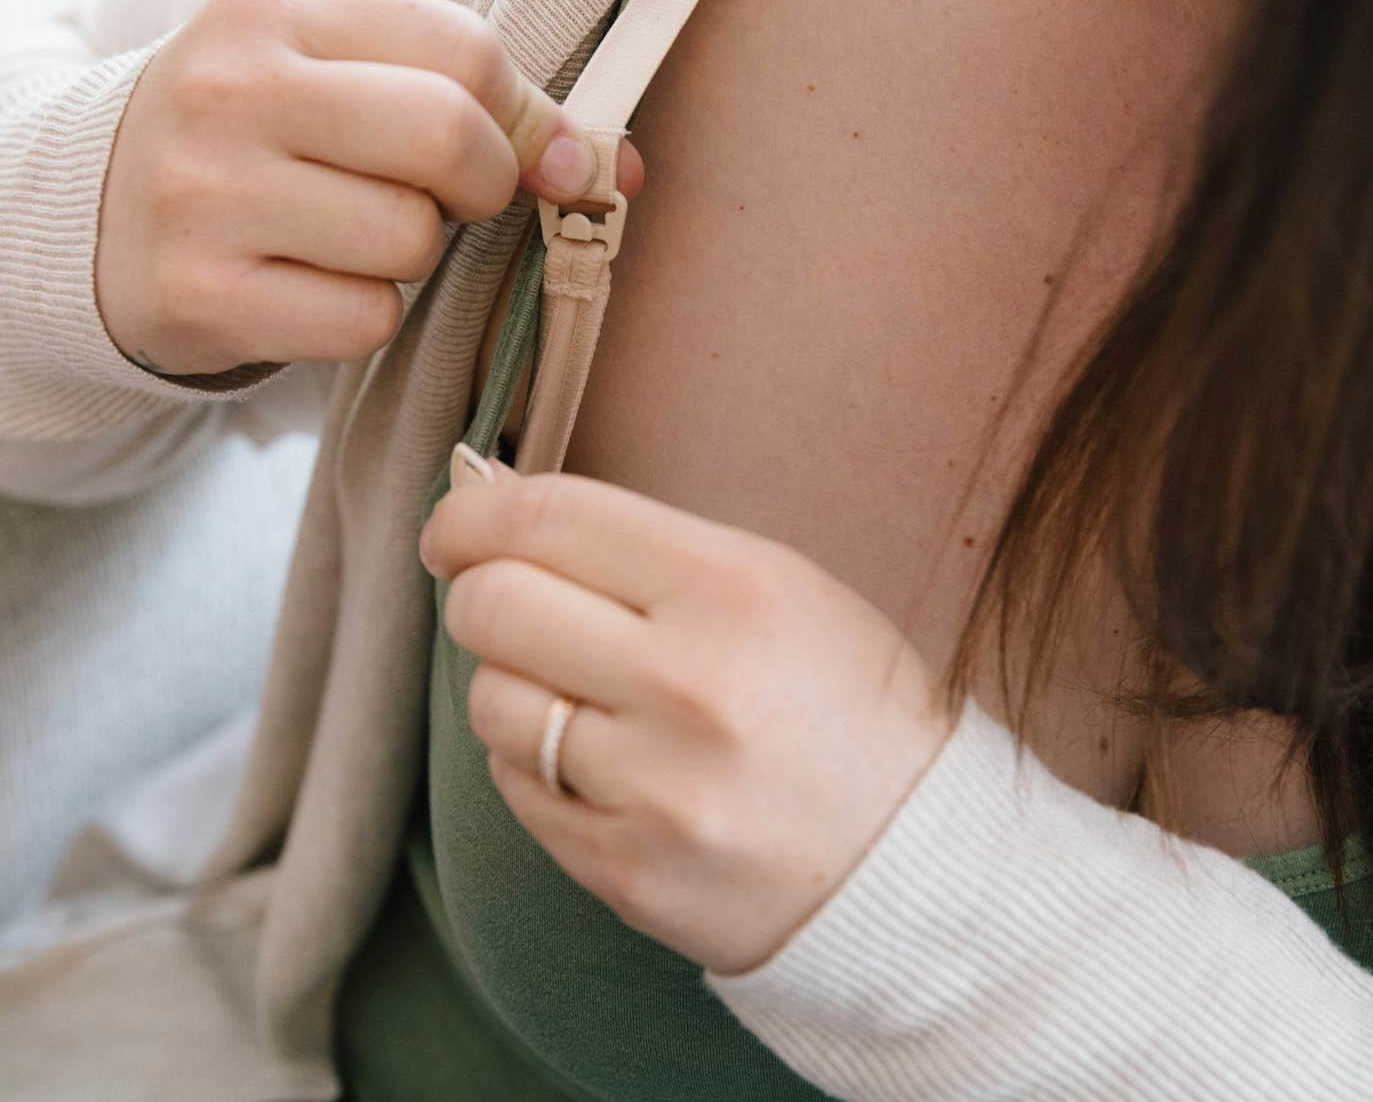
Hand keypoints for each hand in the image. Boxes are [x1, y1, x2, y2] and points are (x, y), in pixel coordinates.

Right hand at [94, 0, 644, 375]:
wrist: (86, 216)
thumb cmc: (253, 139)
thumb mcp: (332, 75)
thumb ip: (469, 94)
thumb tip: (614, 166)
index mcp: (270, 12)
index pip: (462, 50)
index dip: (523, 116)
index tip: (528, 156)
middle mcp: (228, 93)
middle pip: (446, 139)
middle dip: (480, 185)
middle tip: (446, 200)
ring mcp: (204, 197)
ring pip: (408, 241)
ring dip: (410, 257)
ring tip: (346, 237)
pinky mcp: (199, 297)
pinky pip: (362, 320)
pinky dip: (362, 317)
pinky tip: (308, 287)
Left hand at [418, 459, 956, 974]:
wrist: (917, 864)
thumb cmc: (841, 704)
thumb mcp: (777, 586)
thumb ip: (638, 546)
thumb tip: (487, 503)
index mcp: (732, 589)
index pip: (547, 518)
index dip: (471, 515)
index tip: (455, 527)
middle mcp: (689, 685)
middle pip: (493, 606)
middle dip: (480, 596)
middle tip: (506, 607)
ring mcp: (653, 787)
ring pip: (492, 702)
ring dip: (512, 688)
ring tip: (579, 699)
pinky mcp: (623, 868)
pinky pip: (515, 789)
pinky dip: (536, 767)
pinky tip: (600, 765)